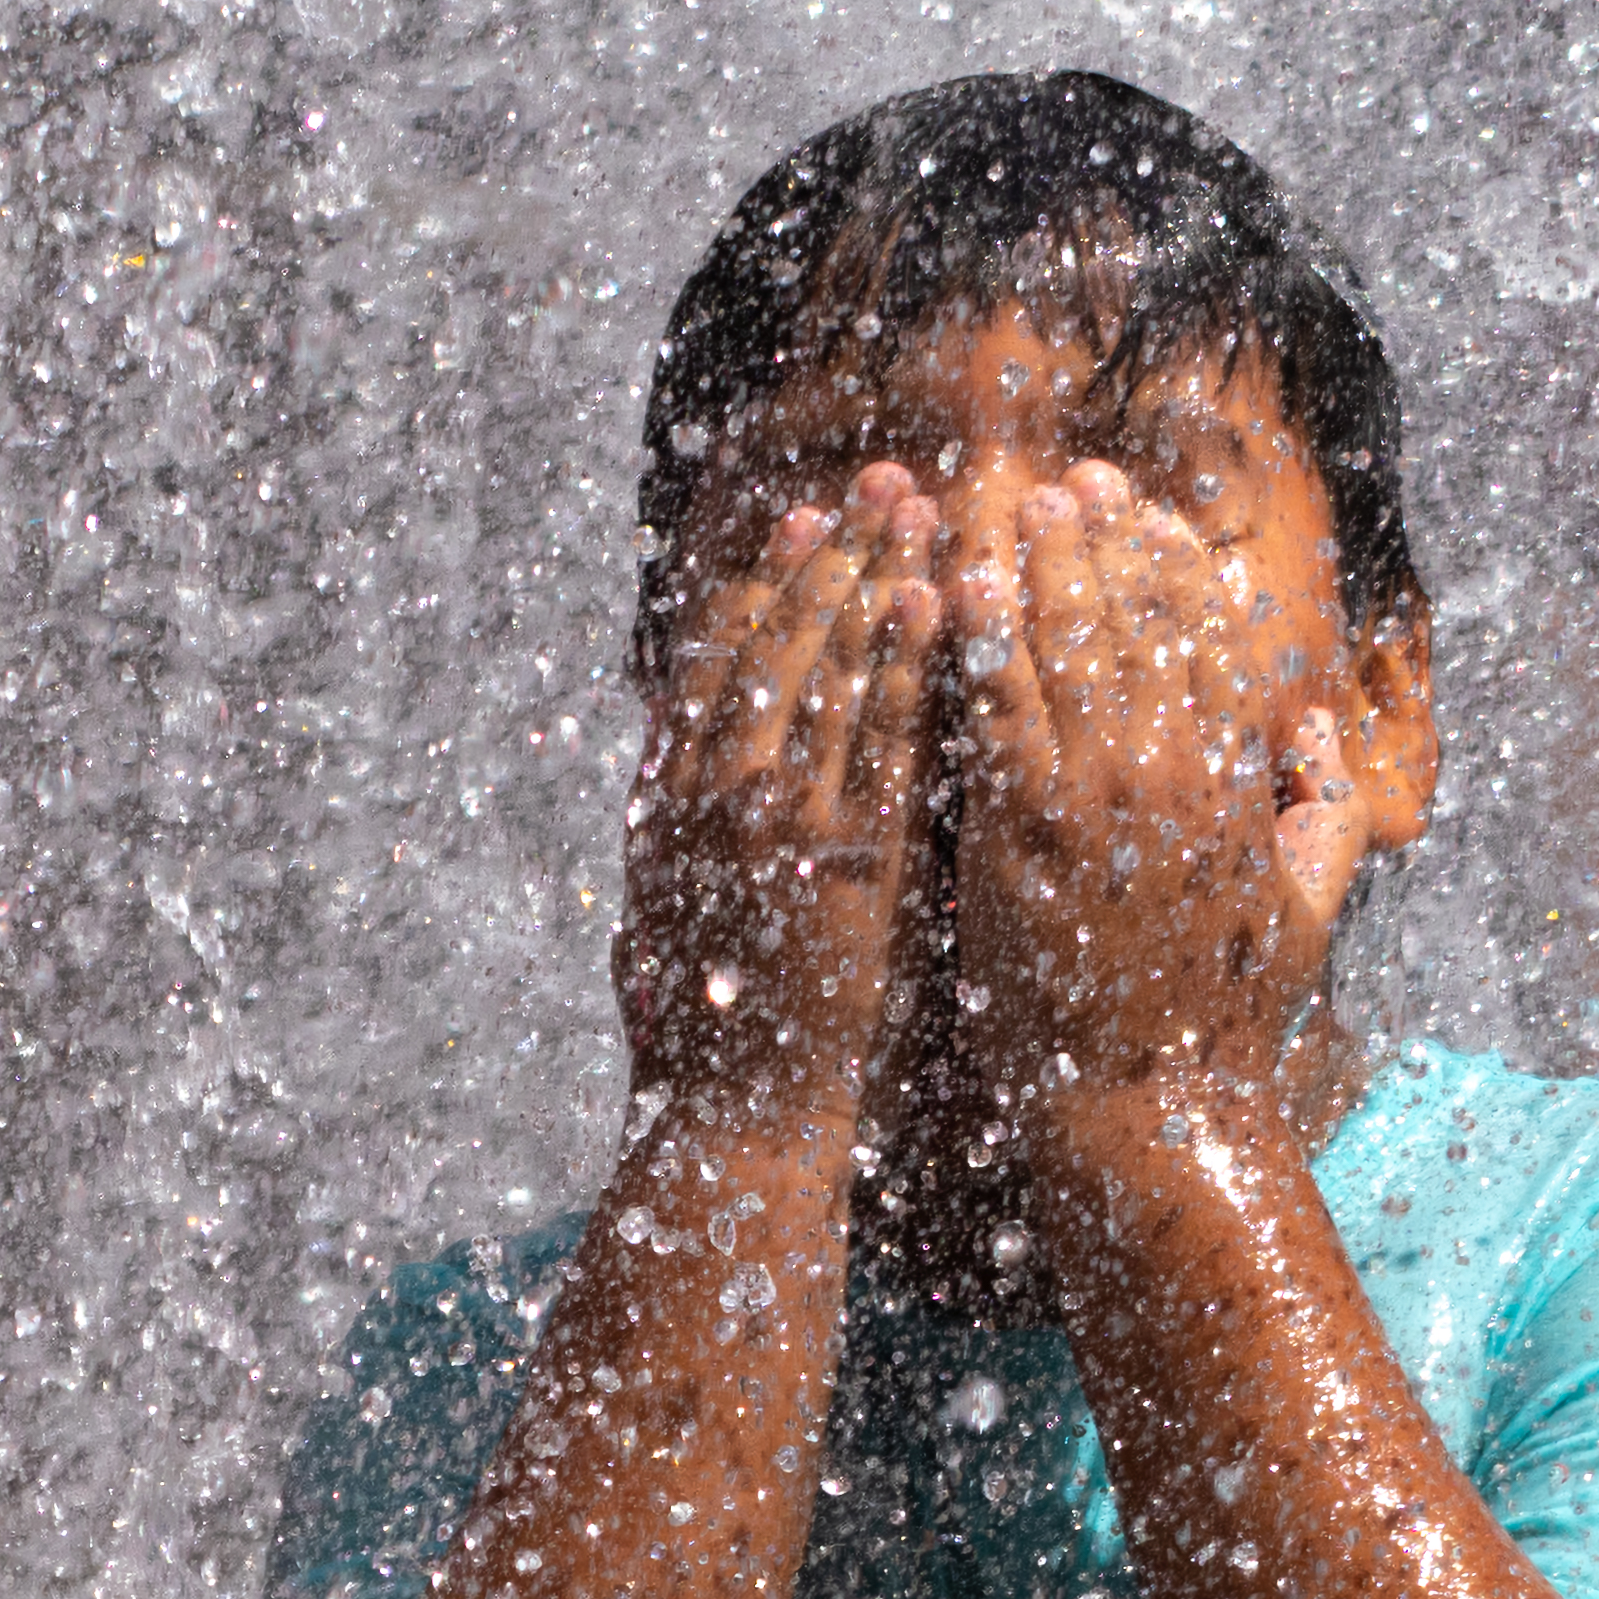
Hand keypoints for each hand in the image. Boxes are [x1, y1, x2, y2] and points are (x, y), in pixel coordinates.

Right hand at [617, 463, 941, 1138]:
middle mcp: (721, 795)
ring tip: (920, 513)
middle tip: (879, 486)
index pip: (732, 665)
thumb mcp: (662, 919)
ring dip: (877, 582)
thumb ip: (672, 839)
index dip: (773, 587)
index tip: (807, 523)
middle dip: (836, 557)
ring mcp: (782, 822)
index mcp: (680, 803)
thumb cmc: (706, 1033)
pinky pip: (885, 739)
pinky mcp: (846, 857)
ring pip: (833, 672)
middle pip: (785, 645)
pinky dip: (908, 664)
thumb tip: (660, 777)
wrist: (736, 1113)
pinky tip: (938, 602)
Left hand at [951, 465, 1322, 1102]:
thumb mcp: (1306, 908)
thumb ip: (1322, 815)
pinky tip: (960, 588)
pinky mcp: (1024, 834)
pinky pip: (999, 713)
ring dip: (1041, 569)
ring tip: (1012, 508)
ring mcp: (1099, 800)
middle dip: (1103, 543)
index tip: (1144, 513)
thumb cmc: (1224, 1020)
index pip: (1210, 641)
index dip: (1173, 567)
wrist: (1151, 1107)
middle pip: (1139, 624)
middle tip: (1068, 482)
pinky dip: (981, 643)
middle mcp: (1176, 775)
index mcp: (1238, 783)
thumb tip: (1323, 741)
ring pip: (1070, 651)